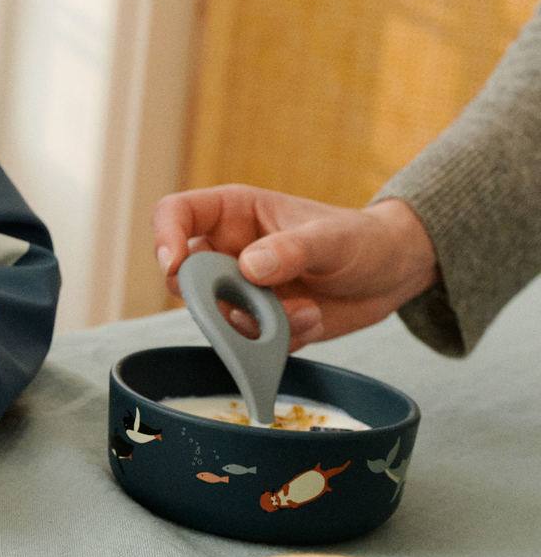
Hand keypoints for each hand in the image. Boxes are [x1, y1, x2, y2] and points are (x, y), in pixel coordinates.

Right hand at [152, 185, 438, 347]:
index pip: (176, 215)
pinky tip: (313, 319)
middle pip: (184, 278)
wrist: (391, 275)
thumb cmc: (361, 238)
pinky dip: (279, 340)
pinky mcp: (258, 324)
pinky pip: (249, 343)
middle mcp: (228, 252)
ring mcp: (241, 291)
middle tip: (251, 307)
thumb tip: (247, 268)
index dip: (165, 238)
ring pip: (218, 317)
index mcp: (234, 214)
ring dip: (259, 323)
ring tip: (306, 312)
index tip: (176, 267)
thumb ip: (292, 250)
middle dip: (213, 299)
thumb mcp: (333, 238)